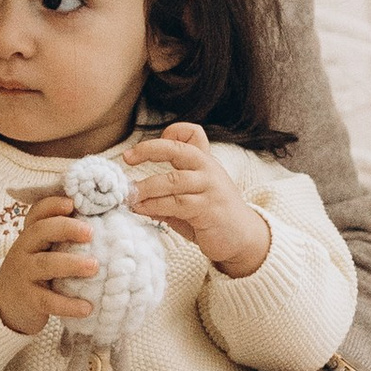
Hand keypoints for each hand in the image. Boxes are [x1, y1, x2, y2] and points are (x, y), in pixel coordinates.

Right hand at [0, 191, 97, 340]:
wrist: (6, 304)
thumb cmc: (36, 271)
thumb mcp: (43, 250)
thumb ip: (63, 237)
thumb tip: (104, 221)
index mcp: (30, 234)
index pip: (37, 213)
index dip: (53, 205)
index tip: (73, 204)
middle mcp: (23, 250)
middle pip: (40, 231)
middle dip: (66, 228)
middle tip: (91, 233)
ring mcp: (23, 274)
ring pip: (45, 264)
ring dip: (72, 264)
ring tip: (95, 267)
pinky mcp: (28, 299)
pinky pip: (48, 300)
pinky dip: (68, 305)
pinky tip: (87, 308)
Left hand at [125, 122, 269, 275]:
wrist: (243, 238)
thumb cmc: (212, 215)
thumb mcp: (191, 197)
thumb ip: (167, 192)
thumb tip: (134, 196)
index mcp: (204, 161)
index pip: (192, 133)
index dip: (171, 132)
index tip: (146, 147)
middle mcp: (208, 169)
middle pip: (177, 149)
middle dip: (149, 151)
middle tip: (127, 158)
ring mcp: (210, 188)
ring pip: (172, 181)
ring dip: (146, 188)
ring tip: (129, 196)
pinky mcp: (209, 209)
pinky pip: (176, 204)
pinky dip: (154, 206)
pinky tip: (141, 209)